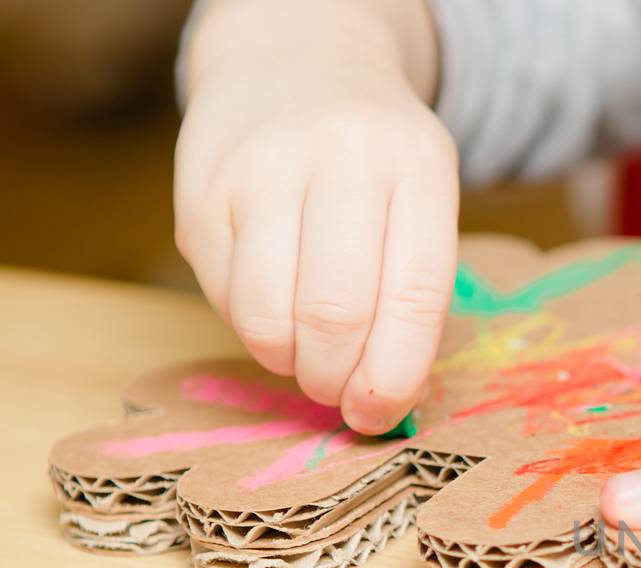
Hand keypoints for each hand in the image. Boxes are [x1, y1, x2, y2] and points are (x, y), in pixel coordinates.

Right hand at [174, 0, 457, 433]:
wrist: (300, 64)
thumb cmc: (377, 164)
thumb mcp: (423, 204)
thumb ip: (414, 297)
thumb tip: (385, 404)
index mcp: (417, 167)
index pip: (415, 298)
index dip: (397, 376)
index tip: (382, 414)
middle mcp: (341, 159)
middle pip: (337, 315)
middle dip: (337, 379)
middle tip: (339, 392)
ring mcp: (262, 169)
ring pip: (270, 316)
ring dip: (290, 363)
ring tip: (306, 356)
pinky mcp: (201, 191)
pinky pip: (225, 298)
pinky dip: (252, 329)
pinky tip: (273, 307)